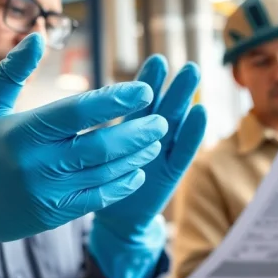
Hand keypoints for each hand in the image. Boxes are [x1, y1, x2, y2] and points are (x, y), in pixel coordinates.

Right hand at [0, 33, 167, 249]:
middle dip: (137, 131)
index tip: (144, 90)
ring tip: (156, 140)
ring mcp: (48, 192)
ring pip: (104, 173)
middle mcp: (37, 163)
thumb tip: (38, 36)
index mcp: (23, 131)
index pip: (77, 112)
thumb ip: (12, 70)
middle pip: (100, 145)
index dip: (114, 100)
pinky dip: (122, 184)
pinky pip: (98, 198)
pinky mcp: (56, 214)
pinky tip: (137, 170)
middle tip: (163, 119)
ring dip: (136, 156)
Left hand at [91, 55, 206, 239]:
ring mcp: (162, 153)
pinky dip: (191, 133)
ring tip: (194, 75)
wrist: (115, 216)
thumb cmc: (98, 179)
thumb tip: (76, 95)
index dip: (148, 83)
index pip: (138, 101)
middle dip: (173, 86)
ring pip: (173, 122)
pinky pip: (182, 152)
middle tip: (188, 64)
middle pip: (161, 107)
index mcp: (128, 125)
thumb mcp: (90, 149)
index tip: (157, 61)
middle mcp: (147, 135)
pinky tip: (200, 113)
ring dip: (184, 99)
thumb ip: (93, 123)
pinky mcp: (171, 173)